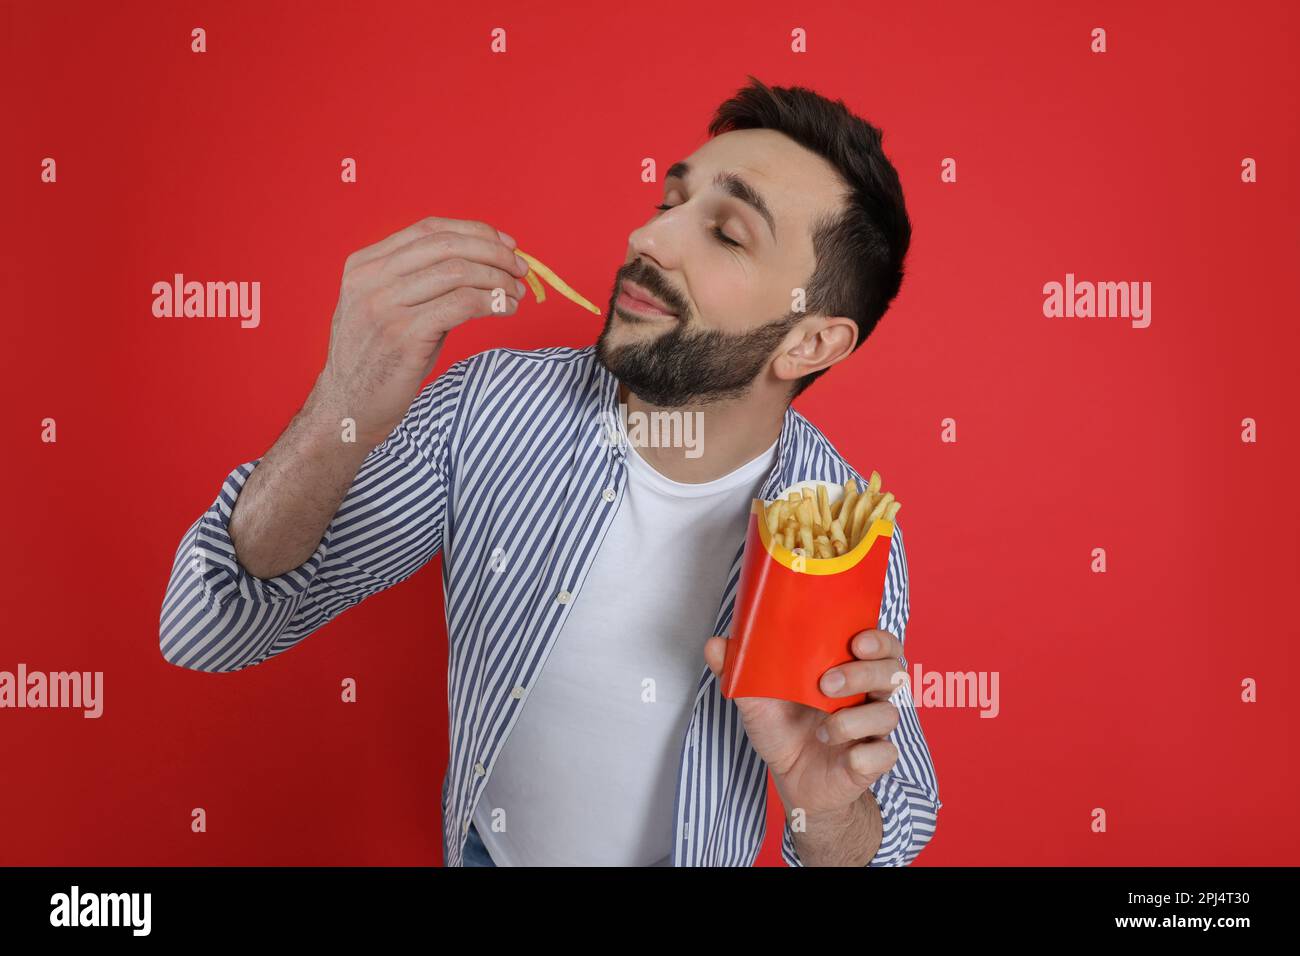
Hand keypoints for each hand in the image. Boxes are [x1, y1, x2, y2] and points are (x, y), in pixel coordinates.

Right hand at [311, 216, 530, 447]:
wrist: (348, 407)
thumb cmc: (379, 360)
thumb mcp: (390, 309)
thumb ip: (424, 284)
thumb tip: (487, 266)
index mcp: (364, 265)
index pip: (429, 229)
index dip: (475, 232)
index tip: (506, 244)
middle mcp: (371, 280)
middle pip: (446, 245)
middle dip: (493, 253)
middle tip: (521, 268)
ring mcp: (385, 306)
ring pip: (458, 272)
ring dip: (498, 279)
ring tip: (516, 293)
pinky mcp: (404, 335)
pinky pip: (461, 304)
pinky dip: (492, 302)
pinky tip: (506, 309)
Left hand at [703, 628, 904, 817]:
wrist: (792, 780)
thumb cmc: (783, 730)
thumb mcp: (756, 699)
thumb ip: (739, 670)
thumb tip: (715, 643)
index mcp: (849, 671)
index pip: (882, 645)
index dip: (879, 639)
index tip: (856, 641)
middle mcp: (868, 696)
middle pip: (893, 672)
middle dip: (863, 674)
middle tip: (827, 683)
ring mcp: (873, 730)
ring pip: (888, 713)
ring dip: (854, 719)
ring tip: (823, 728)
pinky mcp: (873, 762)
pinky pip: (883, 754)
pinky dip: (863, 754)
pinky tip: (844, 755)